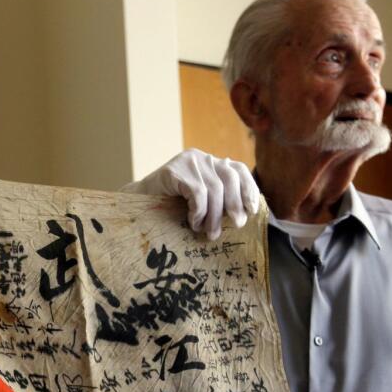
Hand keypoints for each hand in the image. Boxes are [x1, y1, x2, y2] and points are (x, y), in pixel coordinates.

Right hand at [120, 148, 259, 239]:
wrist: (139, 202)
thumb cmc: (171, 206)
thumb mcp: (201, 202)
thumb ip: (219, 201)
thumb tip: (244, 216)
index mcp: (212, 163)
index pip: (238, 170)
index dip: (249, 188)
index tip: (253, 209)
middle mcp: (202, 158)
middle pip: (229, 179)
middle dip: (235, 204)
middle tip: (237, 225)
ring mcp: (188, 161)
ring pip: (213, 190)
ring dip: (214, 216)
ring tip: (209, 233)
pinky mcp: (174, 169)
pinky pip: (197, 194)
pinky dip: (199, 212)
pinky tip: (192, 222)